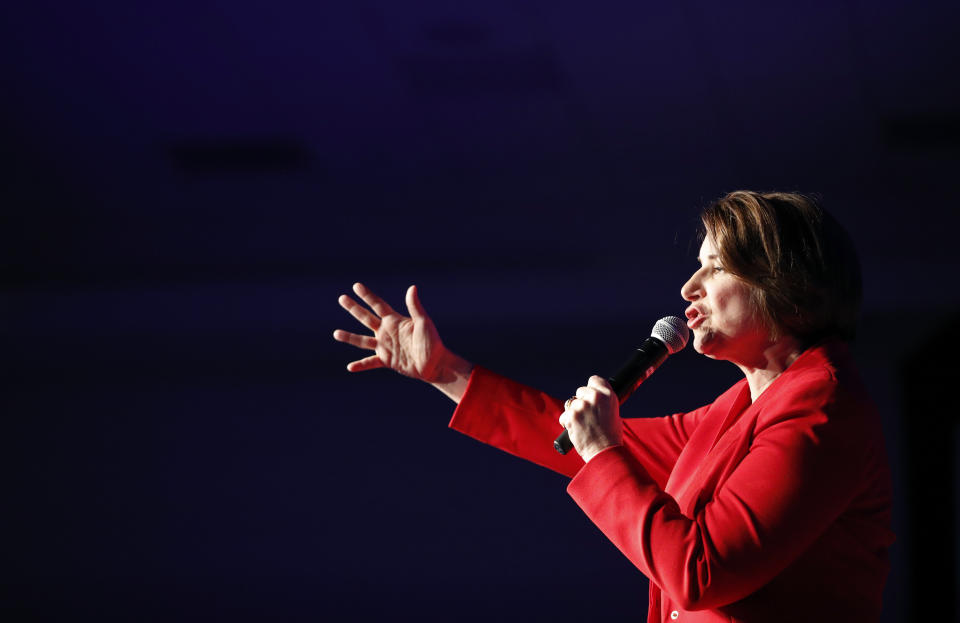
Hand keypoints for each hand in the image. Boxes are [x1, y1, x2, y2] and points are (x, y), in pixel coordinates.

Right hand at [333, 282, 449, 381]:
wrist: (435, 364)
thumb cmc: (432, 342)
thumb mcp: (424, 323)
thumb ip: (415, 307)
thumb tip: (412, 288)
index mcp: (395, 321)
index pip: (377, 305)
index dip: (367, 295)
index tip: (356, 286)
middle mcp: (387, 332)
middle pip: (366, 318)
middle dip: (354, 309)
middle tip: (341, 298)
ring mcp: (385, 346)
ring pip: (363, 340)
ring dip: (349, 337)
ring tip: (336, 333)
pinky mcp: (387, 360)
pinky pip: (370, 362)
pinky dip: (361, 365)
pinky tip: (350, 367)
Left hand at [558, 376, 621, 461]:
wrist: (604, 453)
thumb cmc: (611, 437)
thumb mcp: (614, 413)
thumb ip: (603, 403)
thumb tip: (593, 399)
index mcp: (608, 395)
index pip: (594, 380)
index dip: (591, 388)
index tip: (590, 395)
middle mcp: (595, 397)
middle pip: (580, 391)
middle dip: (581, 401)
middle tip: (587, 415)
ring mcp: (581, 406)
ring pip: (570, 403)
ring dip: (573, 412)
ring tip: (583, 425)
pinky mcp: (571, 415)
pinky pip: (564, 415)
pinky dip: (567, 422)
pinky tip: (575, 430)